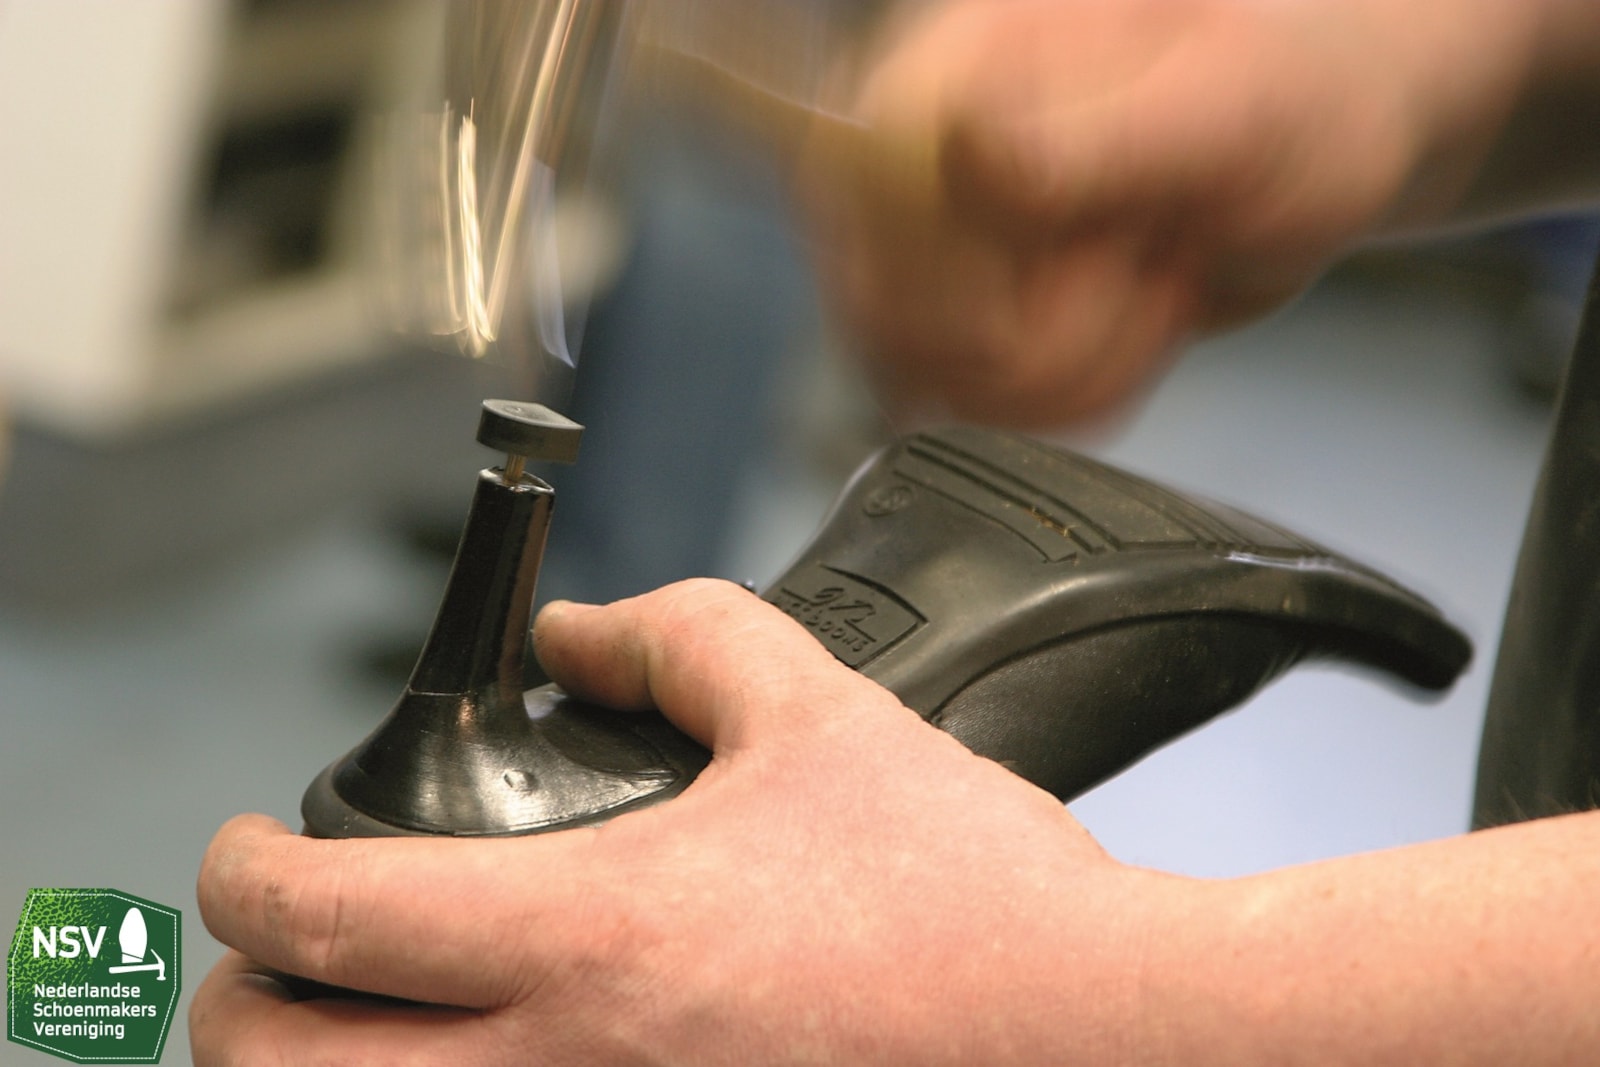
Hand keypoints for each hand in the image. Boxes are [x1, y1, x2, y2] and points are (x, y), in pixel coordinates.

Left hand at [191, 579, 1180, 1064]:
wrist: (1097, 1034)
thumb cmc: (969, 899)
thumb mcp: (822, 718)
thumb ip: (686, 639)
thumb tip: (589, 624)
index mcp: (596, 940)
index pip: (325, 920)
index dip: (241, 874)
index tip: (246, 849)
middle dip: (237, 1006)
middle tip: (277, 950)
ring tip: (361, 1018)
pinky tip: (482, 1059)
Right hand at [806, 0, 1467, 427]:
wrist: (1318, 149)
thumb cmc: (1288, 94)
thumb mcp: (1223, 106)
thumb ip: (1096, 143)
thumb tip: (968, 164)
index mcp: (957, 68)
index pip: (866, 194)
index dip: (946, 276)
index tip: (1046, 291)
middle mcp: (922, 161)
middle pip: (889, 312)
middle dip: (1043, 331)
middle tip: (1147, 259)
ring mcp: (938, 253)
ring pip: (932, 380)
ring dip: (1074, 368)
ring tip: (1153, 285)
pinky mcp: (967, 327)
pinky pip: (978, 413)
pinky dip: (1075, 400)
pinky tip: (1135, 329)